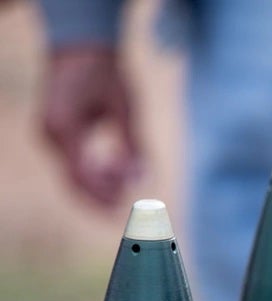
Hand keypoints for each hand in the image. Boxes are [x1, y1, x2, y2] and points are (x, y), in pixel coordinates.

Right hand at [41, 47, 140, 205]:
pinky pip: (73, 164)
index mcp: (63, 128)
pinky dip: (94, 174)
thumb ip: (134, 143)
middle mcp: (51, 135)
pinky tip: (116, 171)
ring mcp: (50, 135)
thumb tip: (143, 177)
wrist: (81, 45)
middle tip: (136, 205)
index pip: (81, 176)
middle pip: (74, 183)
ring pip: (73, 176)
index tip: (130, 206)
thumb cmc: (104, 72)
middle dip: (104, 198)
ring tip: (130, 180)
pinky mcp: (57, 134)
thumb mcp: (126, 106)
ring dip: (101, 186)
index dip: (105, 196)